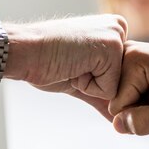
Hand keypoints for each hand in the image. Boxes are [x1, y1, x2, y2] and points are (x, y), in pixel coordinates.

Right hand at [6, 14, 127, 118]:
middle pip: (123, 82)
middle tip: (73, 63)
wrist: (25, 52)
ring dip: (90, 86)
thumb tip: (118, 119)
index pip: (120, 76)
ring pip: (117, 87)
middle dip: (95, 84)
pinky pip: (109, 91)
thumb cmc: (48, 62)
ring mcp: (117, 37)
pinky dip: (87, 87)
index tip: (75, 63)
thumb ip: (104, 92)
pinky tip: (73, 66)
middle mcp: (119, 28)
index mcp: (114, 29)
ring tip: (73, 65)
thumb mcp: (82, 77)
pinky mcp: (112, 49)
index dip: (94, 81)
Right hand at [108, 40, 148, 134]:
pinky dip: (139, 96)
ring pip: (119, 97)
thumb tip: (116, 125)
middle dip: (138, 107)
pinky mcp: (128, 60)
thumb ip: (143, 122)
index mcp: (132, 60)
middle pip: (115, 101)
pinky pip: (123, 91)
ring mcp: (125, 55)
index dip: (139, 113)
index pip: (117, 107)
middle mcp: (123, 52)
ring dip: (139, 102)